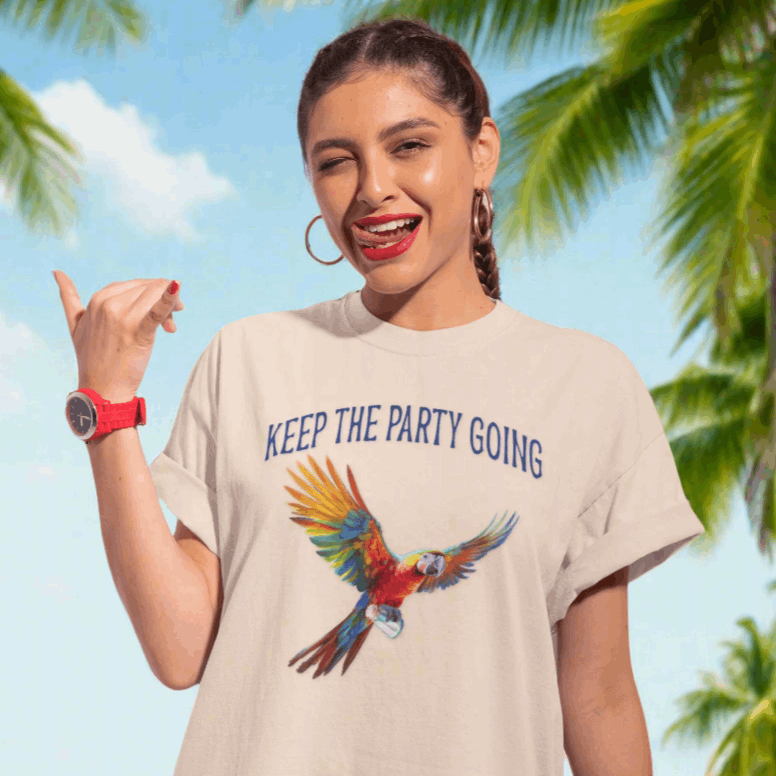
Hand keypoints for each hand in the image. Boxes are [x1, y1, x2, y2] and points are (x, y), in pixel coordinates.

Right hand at [53, 271, 184, 402]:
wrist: (102, 389)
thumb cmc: (92, 358)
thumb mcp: (76, 324)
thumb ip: (68, 297)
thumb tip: (57, 272)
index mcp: (98, 299)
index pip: (136, 285)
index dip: (151, 296)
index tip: (159, 316)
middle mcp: (108, 304)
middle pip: (149, 288)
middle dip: (164, 300)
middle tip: (170, 324)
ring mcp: (122, 317)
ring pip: (157, 295)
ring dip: (172, 307)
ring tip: (171, 327)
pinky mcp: (138, 332)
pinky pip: (156, 310)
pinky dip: (169, 298)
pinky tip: (177, 286)